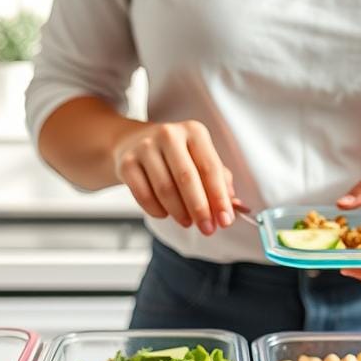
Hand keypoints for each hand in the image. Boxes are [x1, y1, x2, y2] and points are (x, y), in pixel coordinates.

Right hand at [112, 120, 235, 235]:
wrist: (133, 142)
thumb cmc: (175, 155)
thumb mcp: (200, 158)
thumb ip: (219, 181)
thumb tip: (233, 207)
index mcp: (194, 132)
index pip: (210, 168)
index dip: (219, 198)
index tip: (225, 220)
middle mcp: (169, 135)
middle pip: (187, 178)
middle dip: (200, 209)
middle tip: (208, 229)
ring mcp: (145, 147)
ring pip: (165, 189)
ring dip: (179, 212)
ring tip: (187, 222)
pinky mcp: (127, 163)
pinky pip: (143, 195)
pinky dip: (157, 210)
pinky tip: (165, 213)